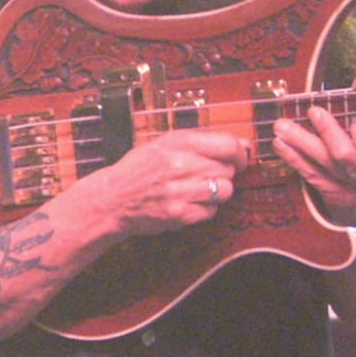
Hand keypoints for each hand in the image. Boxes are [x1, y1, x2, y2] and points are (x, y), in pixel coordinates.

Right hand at [77, 128, 250, 242]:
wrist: (111, 198)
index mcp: (177, 143)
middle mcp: (179, 165)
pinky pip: (211, 211)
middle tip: (209, 176)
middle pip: (228, 170)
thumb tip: (244, 144)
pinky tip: (190, 202)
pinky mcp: (178, 214)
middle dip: (224, 174)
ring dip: (218, 192)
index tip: (239, 159)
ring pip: (224, 191)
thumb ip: (203, 142)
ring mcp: (179, 191)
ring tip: (200, 190)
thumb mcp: (165, 145)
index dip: (240, 154)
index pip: (228, 145)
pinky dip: (205, 208)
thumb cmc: (139, 169)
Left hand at [269, 104, 355, 228]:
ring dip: (300, 141)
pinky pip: (305, 171)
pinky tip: (278, 142)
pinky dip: (291, 156)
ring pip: (321, 162)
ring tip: (282, 124)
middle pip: (346, 156)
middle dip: (330, 133)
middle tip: (314, 111)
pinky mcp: (324, 187)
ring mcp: (343, 181)